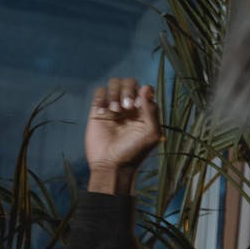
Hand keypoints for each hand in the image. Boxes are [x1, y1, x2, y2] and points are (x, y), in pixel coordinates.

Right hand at [85, 77, 161, 193]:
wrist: (112, 165)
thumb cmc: (134, 152)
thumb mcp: (151, 133)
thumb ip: (151, 110)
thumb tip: (145, 88)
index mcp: (144, 111)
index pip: (144, 89)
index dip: (142, 91)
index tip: (138, 106)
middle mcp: (129, 107)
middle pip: (129, 83)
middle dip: (128, 90)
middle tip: (127, 107)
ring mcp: (113, 108)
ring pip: (114, 84)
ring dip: (115, 93)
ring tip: (115, 111)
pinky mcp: (98, 111)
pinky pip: (99, 92)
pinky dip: (101, 98)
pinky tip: (103, 113)